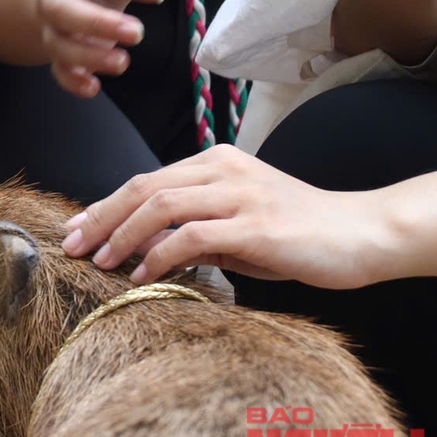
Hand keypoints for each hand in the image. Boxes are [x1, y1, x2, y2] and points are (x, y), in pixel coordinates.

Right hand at [35, 0, 167, 98]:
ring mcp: (51, 25)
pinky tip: (94, 88)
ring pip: (58, 45)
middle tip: (138, 33)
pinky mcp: (57, 51)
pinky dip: (72, 83)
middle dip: (99, 24)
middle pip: (62, 10)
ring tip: (123, 62)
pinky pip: (58, 71)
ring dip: (89, 57)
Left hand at [59, 145, 401, 289]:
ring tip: (101, 262)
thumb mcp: (240, 228)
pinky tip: (144, 274)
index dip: (106, 205)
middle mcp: (223, 170)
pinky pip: (192, 236)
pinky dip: (160, 255)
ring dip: (122, 236)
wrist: (363, 233)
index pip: (146, 180)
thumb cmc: (302, 233)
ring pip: (160, 206)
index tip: (77, 229)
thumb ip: (197, 233)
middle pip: (143, 187)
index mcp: (217, 162)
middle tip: (72, 246)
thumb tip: (147, 250)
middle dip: (101, 218)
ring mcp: (239, 194)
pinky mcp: (255, 225)